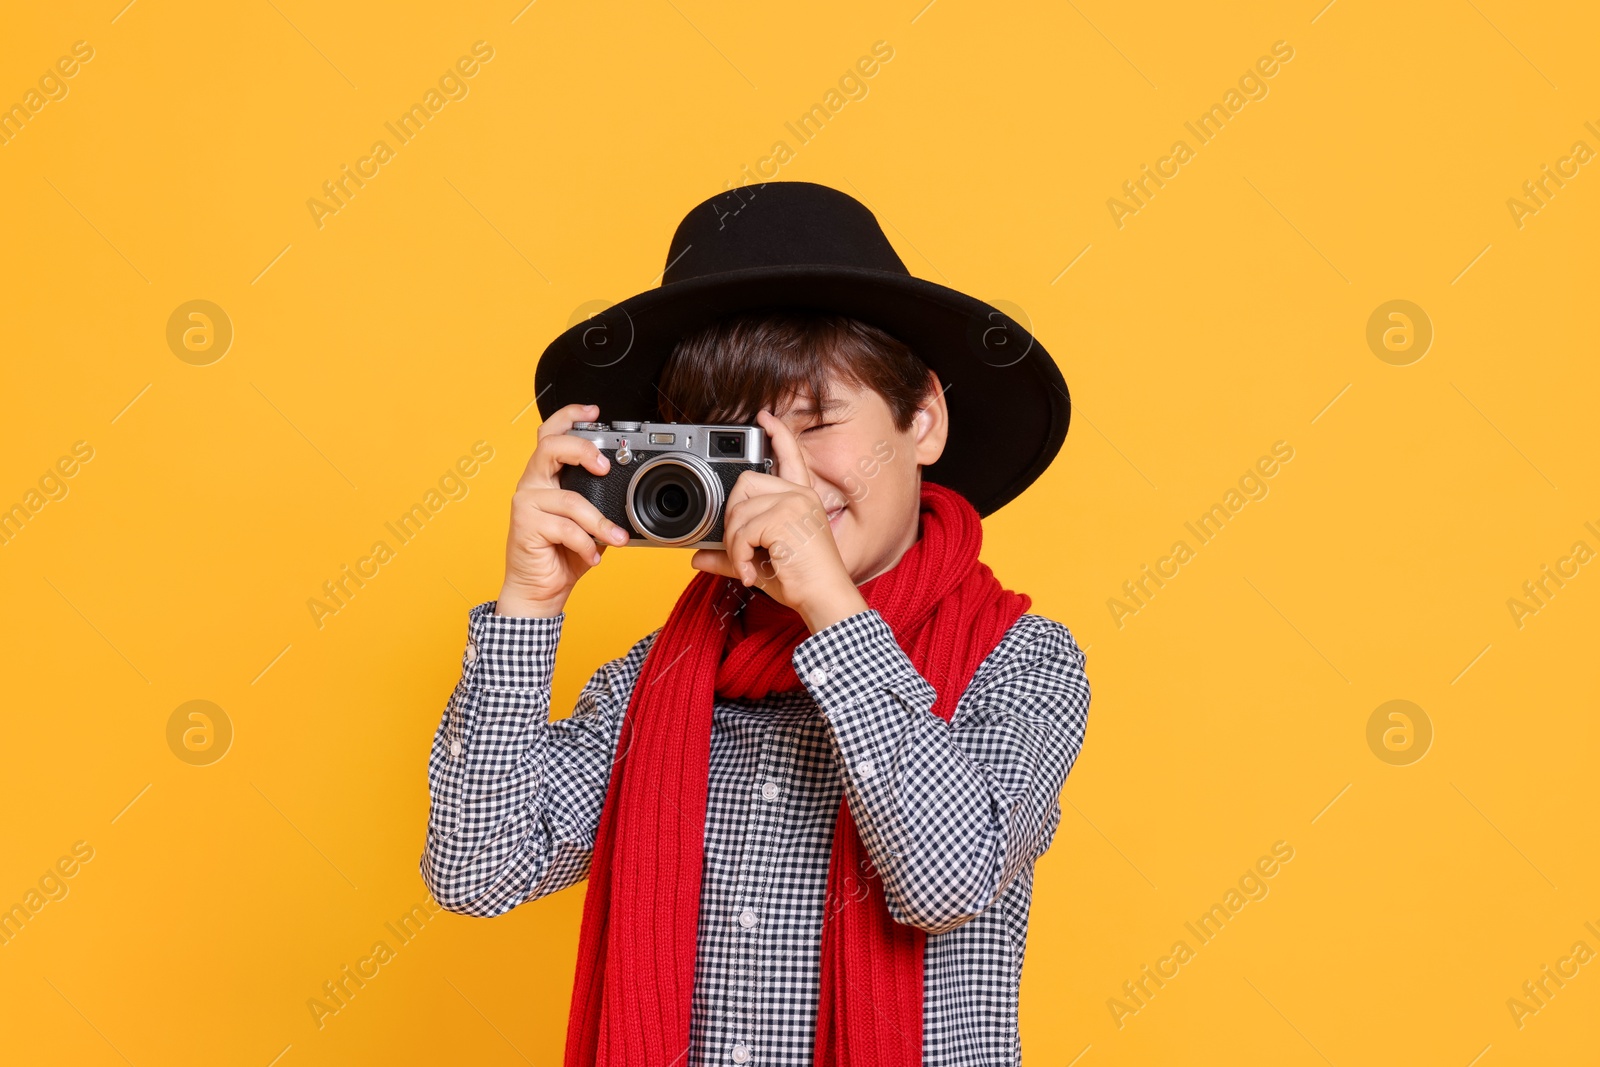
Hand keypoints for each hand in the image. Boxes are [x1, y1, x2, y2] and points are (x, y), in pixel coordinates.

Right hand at [497, 403, 631, 616]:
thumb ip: (602, 502)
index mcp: (547, 476)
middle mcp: (533, 483)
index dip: (570, 416)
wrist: (540, 590)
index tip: (595, 411)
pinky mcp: (524, 525)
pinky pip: (564, 527)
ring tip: (615, 539)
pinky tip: (591, 556)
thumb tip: (632, 491)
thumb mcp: (590, 523)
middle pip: (550, 446)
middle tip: (606, 466)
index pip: (552, 434)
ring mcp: (526, 502)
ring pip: (570, 498)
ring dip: (599, 522)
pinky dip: (585, 544)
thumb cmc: (563, 555)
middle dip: (582, 449)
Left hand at [690, 408, 868, 632]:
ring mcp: (793, 503)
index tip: (764, 417)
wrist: (824, 598)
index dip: (777, 434)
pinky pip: (741, 531)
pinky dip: (738, 556)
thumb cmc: (800, 581)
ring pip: (738, 511)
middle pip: (744, 483)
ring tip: (747, 566)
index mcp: (800, 498)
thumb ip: (730, 555)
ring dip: (734, 545)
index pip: (790, 457)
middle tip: (741, 548)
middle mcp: (799, 495)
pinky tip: (750, 572)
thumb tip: (698, 558)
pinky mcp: (785, 518)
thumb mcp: (759, 563)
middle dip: (731, 517)